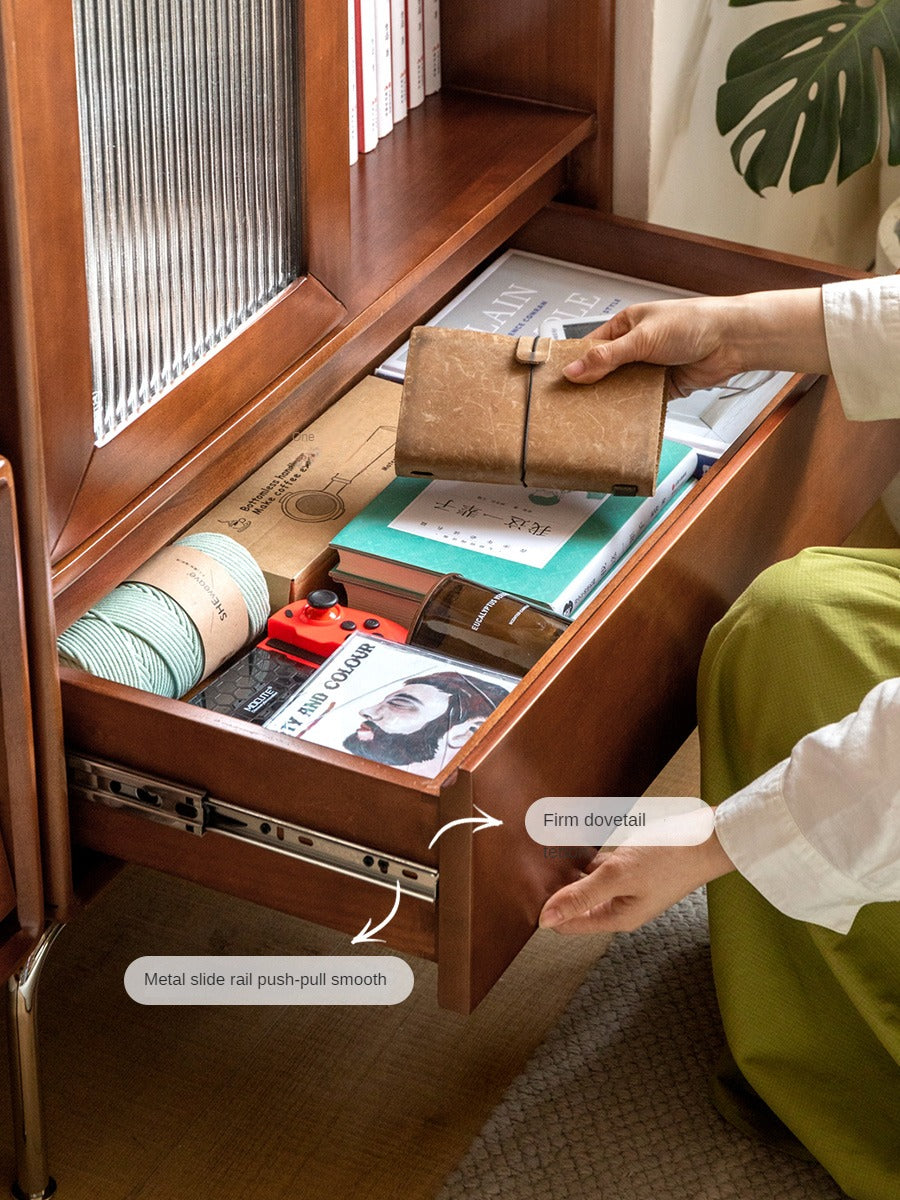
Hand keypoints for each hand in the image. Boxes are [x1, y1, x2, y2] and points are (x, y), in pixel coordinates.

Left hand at [538, 827, 733, 935]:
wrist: (708, 838)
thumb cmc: (668, 857)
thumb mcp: (618, 876)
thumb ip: (581, 895)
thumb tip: (545, 919)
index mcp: (617, 917)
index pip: (570, 923)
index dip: (547, 912)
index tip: (522, 894)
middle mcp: (621, 905)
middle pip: (578, 903)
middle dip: (556, 889)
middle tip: (529, 867)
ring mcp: (629, 886)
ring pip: (589, 882)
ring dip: (570, 870)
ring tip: (543, 853)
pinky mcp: (635, 867)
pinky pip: (603, 865)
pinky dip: (588, 857)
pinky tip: (573, 842)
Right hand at [562, 289, 830, 391]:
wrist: (731, 340)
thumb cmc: (692, 323)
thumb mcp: (641, 339)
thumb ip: (606, 358)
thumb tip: (574, 371)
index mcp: (626, 326)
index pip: (592, 346)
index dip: (576, 364)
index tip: (559, 382)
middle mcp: (636, 346)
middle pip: (605, 371)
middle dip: (592, 386)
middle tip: (572, 405)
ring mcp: (649, 367)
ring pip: (623, 388)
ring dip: (614, 400)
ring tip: (593, 416)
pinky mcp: (664, 387)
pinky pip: (642, 401)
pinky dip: (634, 409)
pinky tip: (621, 419)